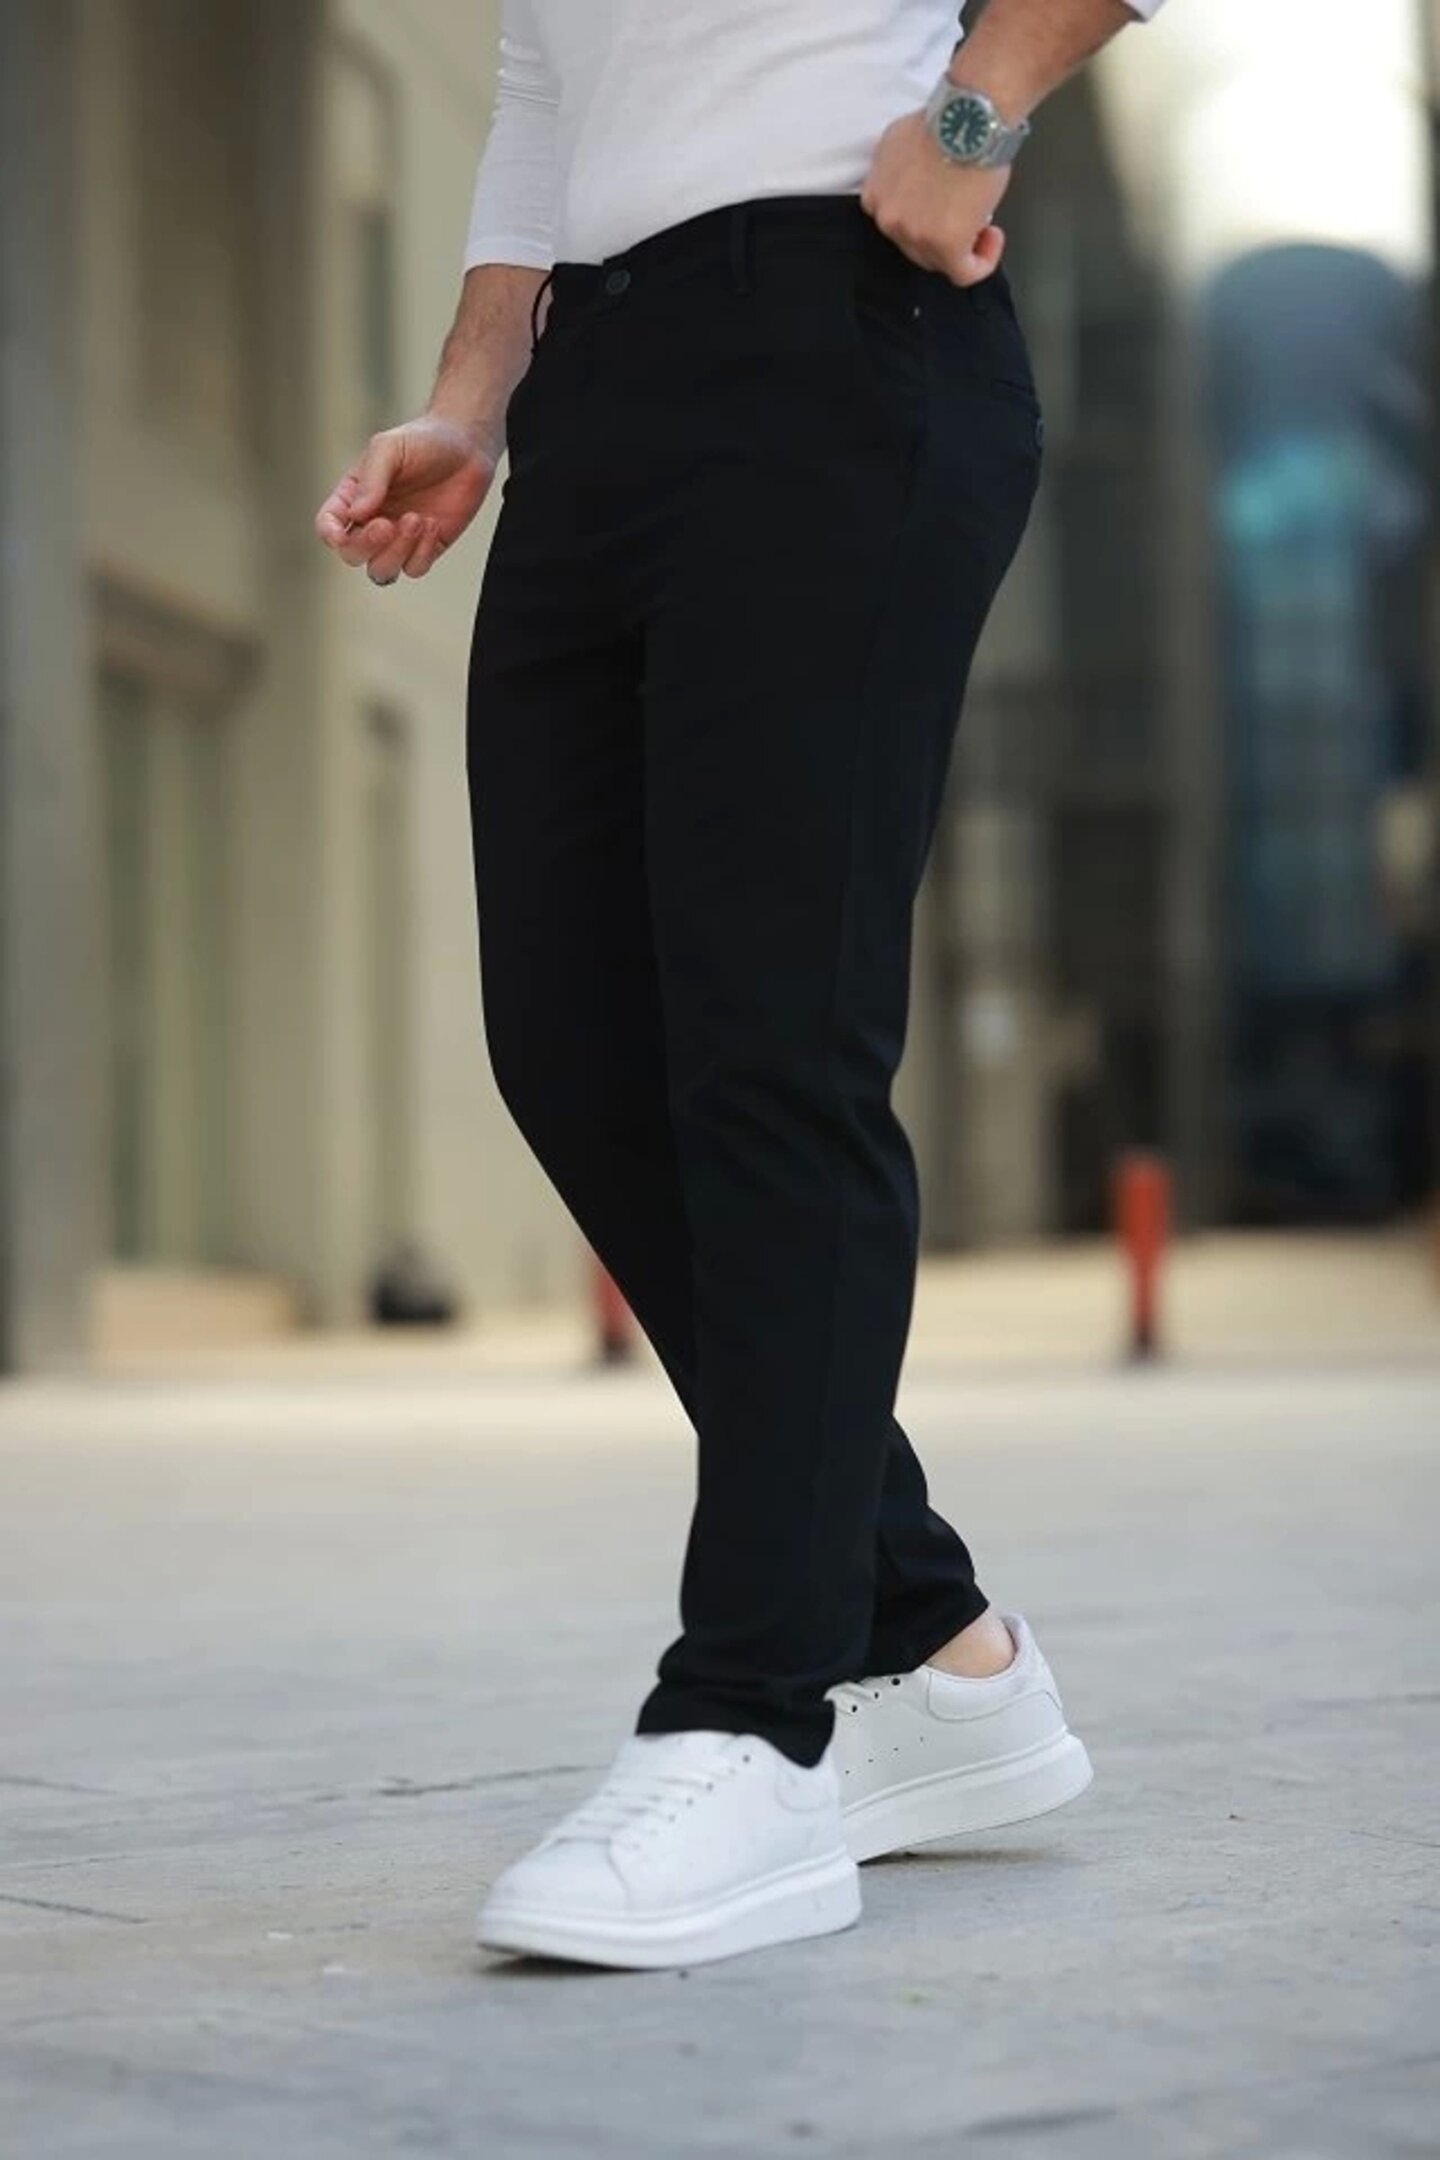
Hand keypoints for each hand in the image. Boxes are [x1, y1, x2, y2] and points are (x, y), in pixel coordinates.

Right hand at [314, 415, 495, 584]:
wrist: (466, 447)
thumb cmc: (422, 441)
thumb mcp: (389, 448)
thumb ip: (371, 479)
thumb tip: (356, 514)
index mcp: (353, 497)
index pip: (329, 525)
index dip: (329, 535)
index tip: (340, 535)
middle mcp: (372, 522)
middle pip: (353, 554)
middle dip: (367, 545)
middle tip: (386, 525)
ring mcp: (399, 539)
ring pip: (382, 571)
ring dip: (397, 551)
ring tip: (416, 519)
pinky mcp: (426, 548)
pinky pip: (414, 568)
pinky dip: (422, 552)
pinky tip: (433, 523)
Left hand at [861, 112, 1010, 286]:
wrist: (968, 117)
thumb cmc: (947, 120)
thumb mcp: (900, 141)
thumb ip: (898, 169)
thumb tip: (916, 179)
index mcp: (875, 195)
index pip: (898, 223)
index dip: (924, 218)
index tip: (943, 206)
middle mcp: (889, 218)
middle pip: (915, 245)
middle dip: (942, 233)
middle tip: (967, 213)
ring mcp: (914, 235)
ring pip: (938, 259)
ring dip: (963, 245)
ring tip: (983, 221)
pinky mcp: (945, 246)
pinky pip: (964, 272)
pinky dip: (981, 261)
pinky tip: (993, 239)